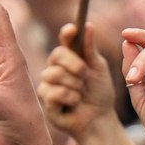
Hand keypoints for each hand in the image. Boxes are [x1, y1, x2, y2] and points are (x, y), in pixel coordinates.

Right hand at [37, 23, 116, 139]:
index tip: (72, 30)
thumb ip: (91, 49)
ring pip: (53, 74)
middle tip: (85, 73)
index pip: (64, 40)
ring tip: (81, 93)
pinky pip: (53, 92)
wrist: (99, 119)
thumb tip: (88, 25)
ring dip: (74, 84)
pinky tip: (74, 103)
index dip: (66, 34)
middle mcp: (55, 68)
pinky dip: (70, 97)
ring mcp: (48, 84)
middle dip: (75, 64)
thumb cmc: (99, 93)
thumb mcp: (98, 69)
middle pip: (56, 55)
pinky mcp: (46, 101)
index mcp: (68, 57)